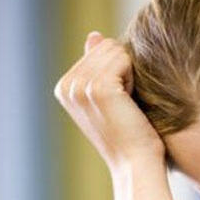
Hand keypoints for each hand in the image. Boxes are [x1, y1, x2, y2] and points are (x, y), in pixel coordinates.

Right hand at [53, 31, 165, 172]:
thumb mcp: (108, 96)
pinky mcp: (99, 87)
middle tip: (124, 106)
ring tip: (126, 105)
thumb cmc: (129, 134)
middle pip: (106, 47)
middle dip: (124, 71)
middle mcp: (67, 86)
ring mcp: (80, 86)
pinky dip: (135, 79)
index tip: (116, 104)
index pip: (99, 49)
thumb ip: (97, 64)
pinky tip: (130, 104)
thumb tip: (94, 35)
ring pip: (116, 51)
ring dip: (131, 75)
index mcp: (64, 87)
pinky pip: (125, 59)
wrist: (135, 164)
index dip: (117, 72)